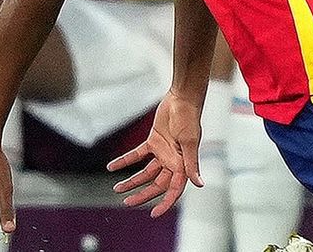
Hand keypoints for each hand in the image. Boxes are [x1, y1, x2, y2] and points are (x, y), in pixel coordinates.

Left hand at [106, 89, 203, 217]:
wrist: (182, 99)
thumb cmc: (189, 119)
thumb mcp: (190, 142)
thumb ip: (191, 164)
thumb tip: (199, 183)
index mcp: (182, 164)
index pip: (174, 189)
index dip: (166, 202)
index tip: (154, 214)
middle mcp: (173, 161)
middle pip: (157, 184)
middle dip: (143, 195)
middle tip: (127, 202)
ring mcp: (162, 152)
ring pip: (146, 172)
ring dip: (132, 181)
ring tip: (117, 189)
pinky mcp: (153, 141)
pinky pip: (137, 155)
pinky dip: (125, 161)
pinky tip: (112, 166)